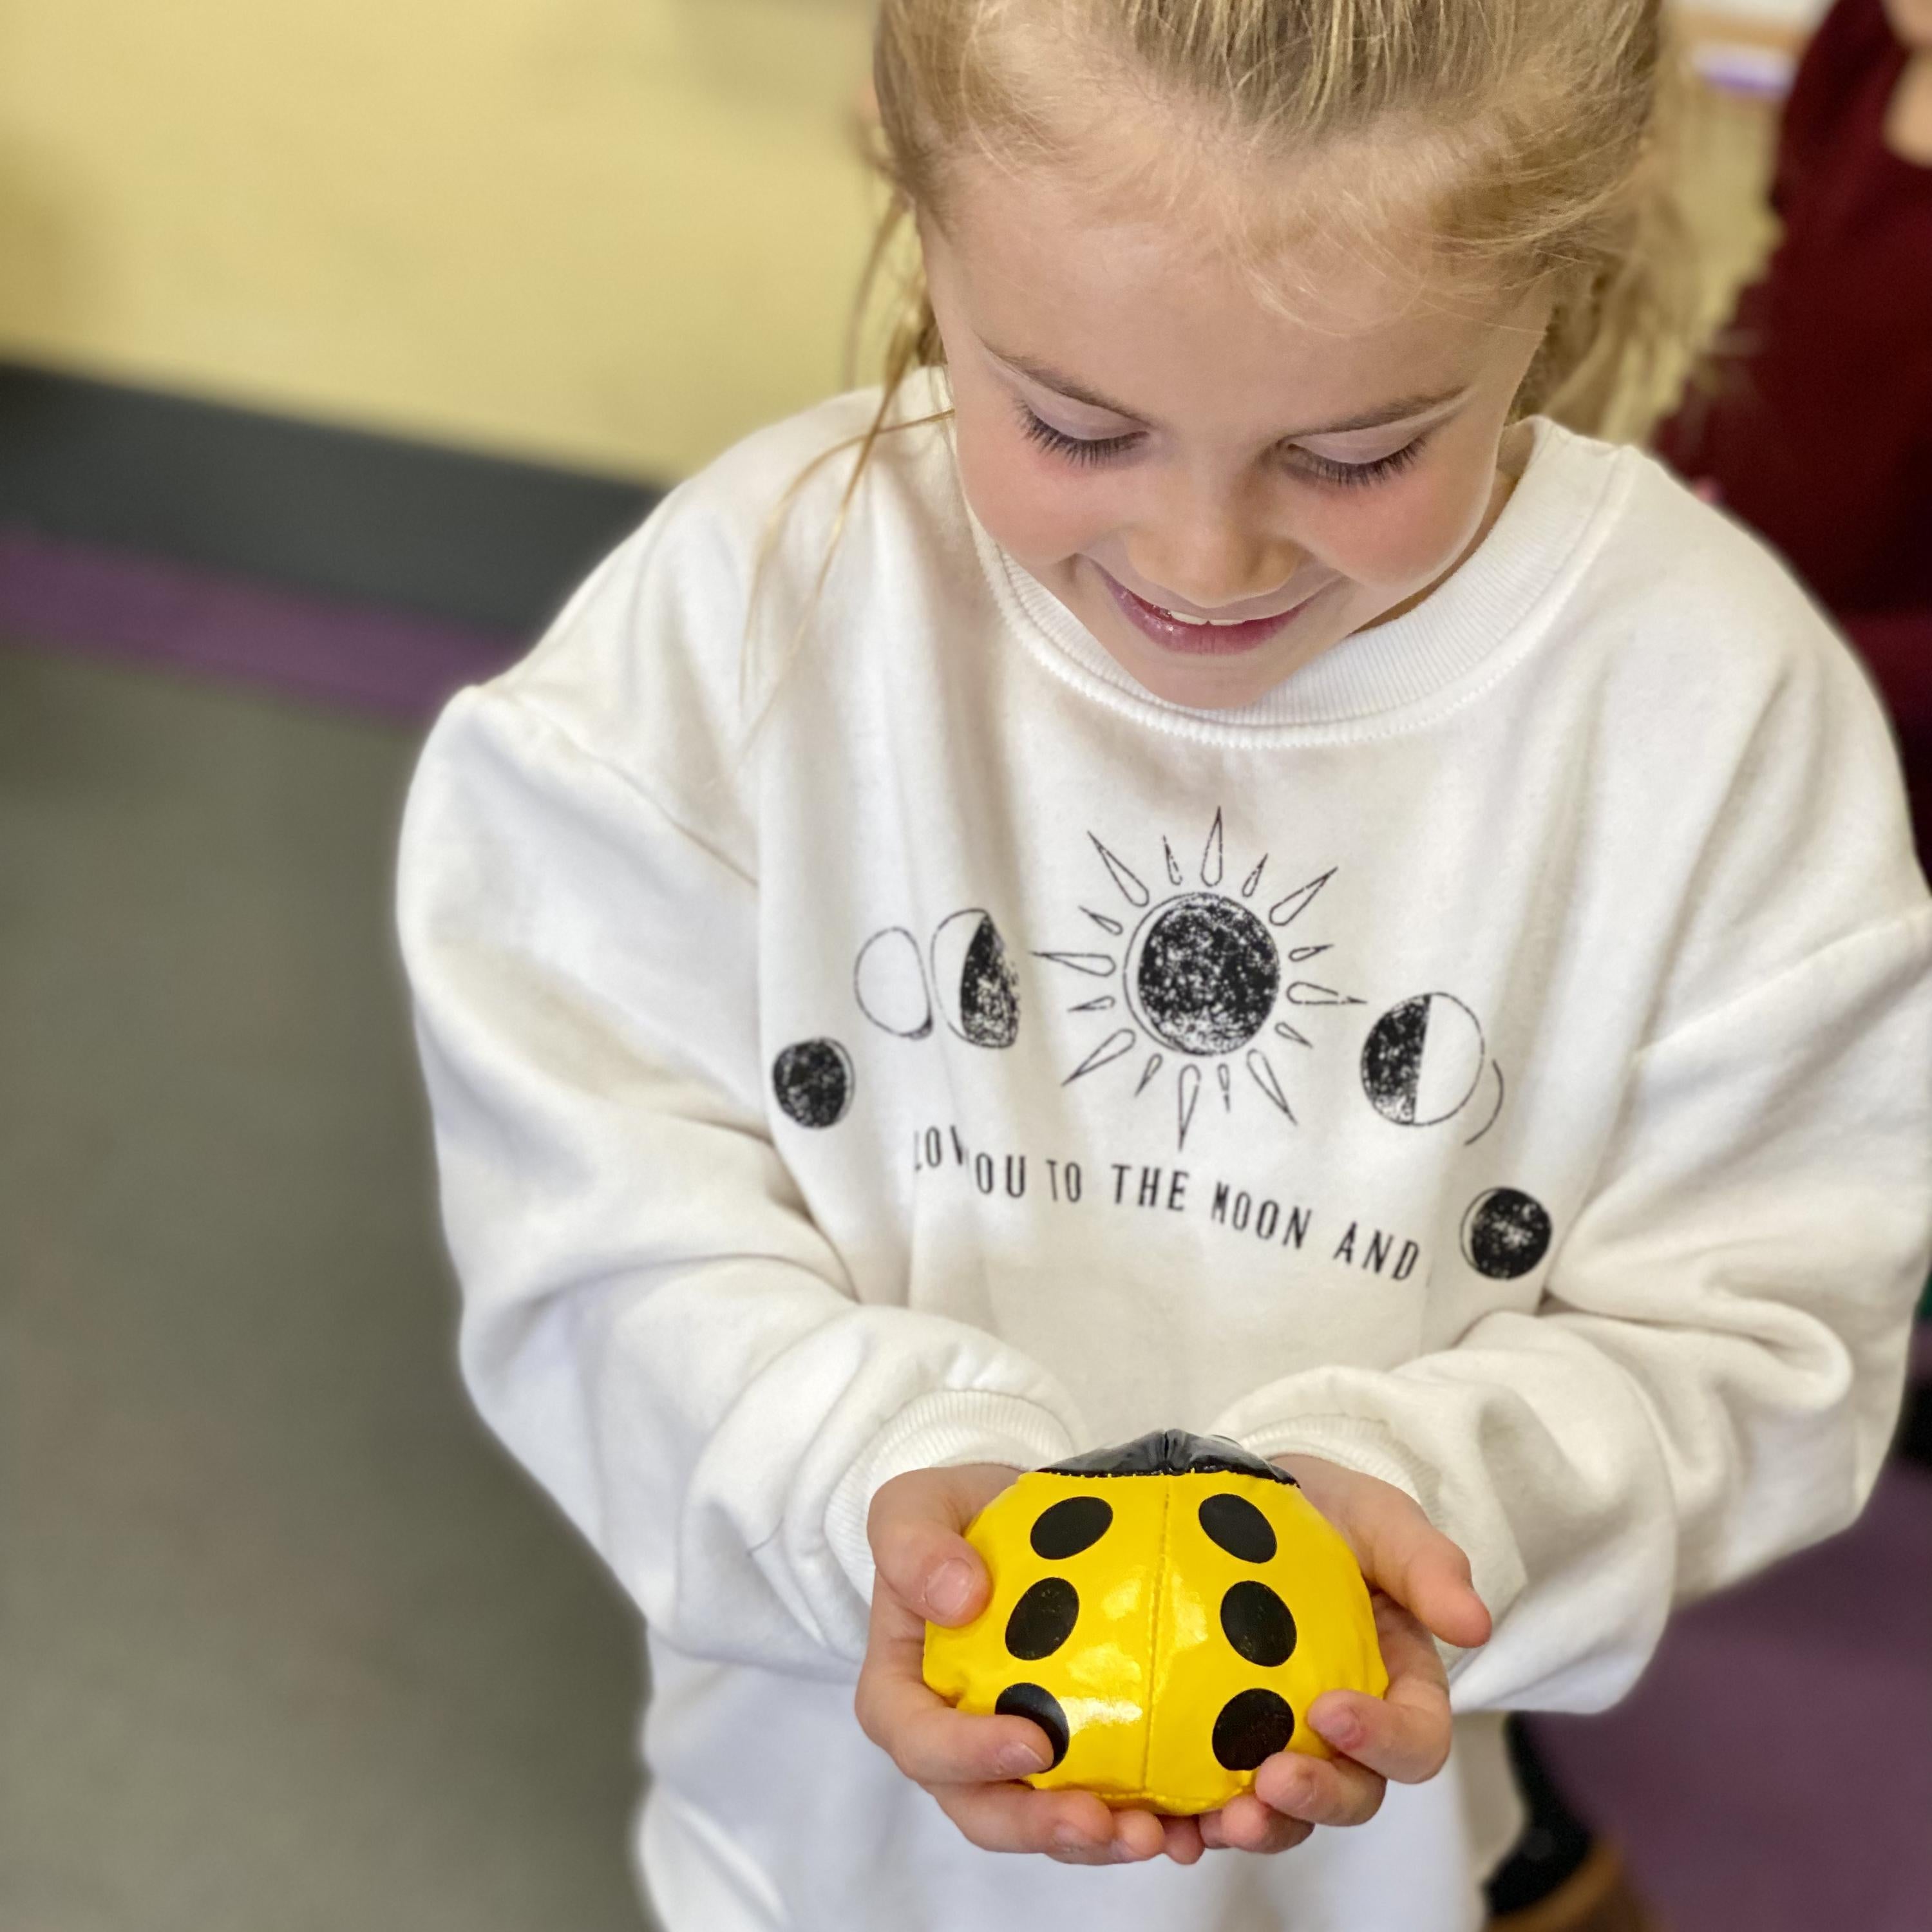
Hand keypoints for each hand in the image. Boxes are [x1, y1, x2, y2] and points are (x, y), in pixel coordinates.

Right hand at [853, 1464, 1190, 1865]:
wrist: (1018, 1517)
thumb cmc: (954, 1520)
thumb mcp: (914, 1508)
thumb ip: (913, 1546)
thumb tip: (958, 1598)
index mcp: (904, 1697)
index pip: (922, 1743)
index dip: (969, 1757)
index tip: (1034, 1742)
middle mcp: (959, 1748)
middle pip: (989, 1811)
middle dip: (1044, 1828)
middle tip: (1102, 1821)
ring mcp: (1021, 1762)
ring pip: (1053, 1824)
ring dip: (1105, 1843)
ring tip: (1161, 1834)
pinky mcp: (1082, 1760)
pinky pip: (1113, 1807)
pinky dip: (1156, 1824)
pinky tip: (1195, 1826)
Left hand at [1195, 1455, 1490, 1853]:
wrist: (1249, 1495)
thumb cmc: (1329, 1514)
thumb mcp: (1380, 1520)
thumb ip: (1426, 1563)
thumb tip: (1474, 1624)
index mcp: (1400, 1685)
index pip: (1415, 1740)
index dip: (1384, 1740)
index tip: (1330, 1710)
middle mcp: (1348, 1729)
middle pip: (1353, 1792)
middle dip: (1317, 1799)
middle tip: (1270, 1783)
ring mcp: (1286, 1741)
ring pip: (1287, 1812)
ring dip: (1260, 1826)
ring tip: (1220, 1821)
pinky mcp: (1223, 1743)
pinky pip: (1217, 1798)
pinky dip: (1198, 1820)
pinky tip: (1171, 1826)